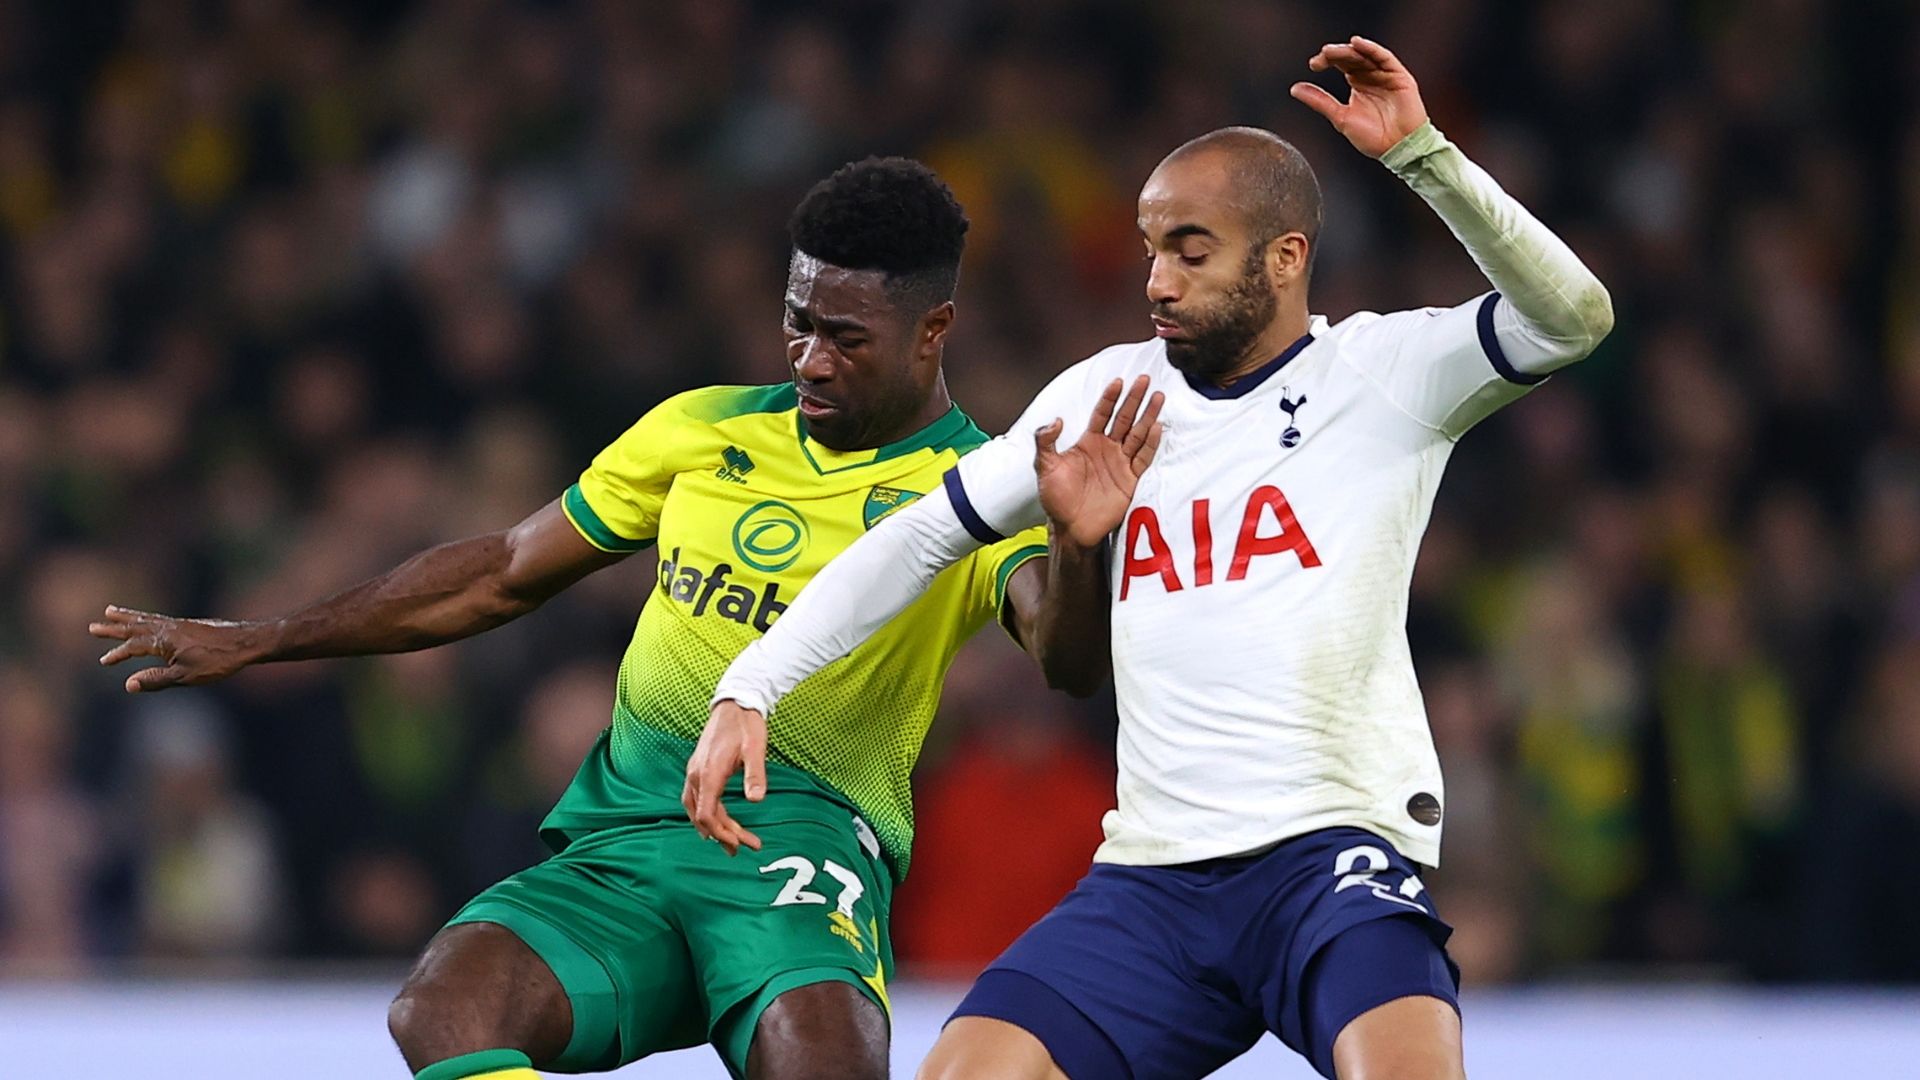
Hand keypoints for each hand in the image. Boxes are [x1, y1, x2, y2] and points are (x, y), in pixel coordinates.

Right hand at [89, 606, 266, 692]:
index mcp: (164, 640)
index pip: (133, 646)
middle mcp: (168, 628)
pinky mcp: (189, 624)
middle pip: (135, 626)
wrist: (246, 643)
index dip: (118, 654)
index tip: (104, 662)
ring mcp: (179, 624)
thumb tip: (128, 685)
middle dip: (114, 628)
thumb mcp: (185, 676)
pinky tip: (146, 619)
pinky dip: (146, 617)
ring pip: (147, 618)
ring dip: (127, 616)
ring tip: (110, 610)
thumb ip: (156, 680)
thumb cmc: (217, 662)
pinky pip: (159, 619)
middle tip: (92, 626)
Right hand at [682, 699, 767, 854]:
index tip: (738, 844)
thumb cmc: (746, 724)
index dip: (721, 833)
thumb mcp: (755, 749)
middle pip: (703, 815)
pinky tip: (716, 821)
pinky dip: (705, 813)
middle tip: (744, 847)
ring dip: (713, 827)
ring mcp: (694, 771)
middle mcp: (696, 775)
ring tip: (730, 842)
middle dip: (723, 834)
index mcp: (709, 772)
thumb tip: (757, 800)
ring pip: (696, 808)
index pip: (707, 813)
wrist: (734, 702)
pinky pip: (696, 799)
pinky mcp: (698, 768)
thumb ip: (755, 774)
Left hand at [1036, 375, 1165, 547]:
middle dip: (1134, 399)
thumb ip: (1046, 442)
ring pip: (1138, 434)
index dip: (1110, 398)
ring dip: (1148, 416)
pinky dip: (1150, 443)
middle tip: (1145, 379)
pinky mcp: (1131, 480)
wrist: (1071, 528)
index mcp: (1088, 442)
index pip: (1102, 414)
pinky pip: (1143, 458)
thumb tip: (1055, 420)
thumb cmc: (1056, 499)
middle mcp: (1107, 449)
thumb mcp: (1045, 467)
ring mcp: (1121, 463)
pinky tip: (1156, 427)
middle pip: (1124, 418)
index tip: (1118, 381)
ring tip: (1159, 397)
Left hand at [1290, 36, 1429, 159]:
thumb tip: (1295, 89)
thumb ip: (1319, 101)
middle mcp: (1370, 76)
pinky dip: (1371, 49)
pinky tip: (1358, 44)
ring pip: (1365, 55)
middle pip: (1351, 57)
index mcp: (1357, 84)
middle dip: (1335, 55)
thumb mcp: (1340, 117)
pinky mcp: (1399, 76)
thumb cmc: (1373, 138)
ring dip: (1348, 50)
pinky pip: (1385, 58)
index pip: (1340, 64)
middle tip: (1321, 56)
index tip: (1314, 64)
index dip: (1326, 61)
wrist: (1397, 149)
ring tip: (1331, 50)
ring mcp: (1385, 75)